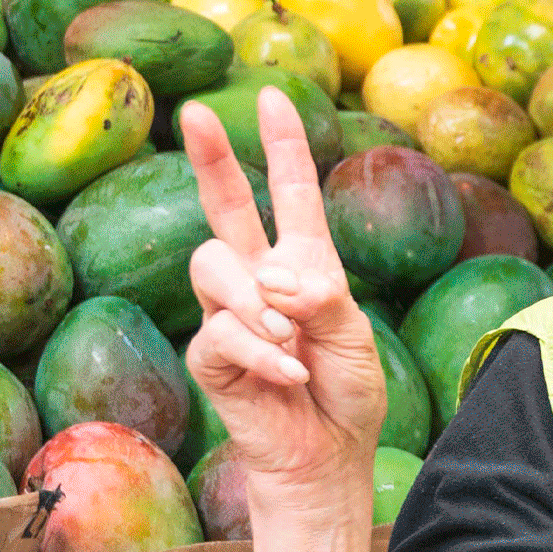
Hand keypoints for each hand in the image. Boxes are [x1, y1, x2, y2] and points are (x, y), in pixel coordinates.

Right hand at [183, 88, 386, 495]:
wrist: (325, 454)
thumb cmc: (345, 392)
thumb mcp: (356, 337)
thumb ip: (325, 298)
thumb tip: (277, 278)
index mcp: (303, 264)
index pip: (289, 194)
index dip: (282, 146)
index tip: (273, 97)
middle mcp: (259, 278)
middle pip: (224, 206)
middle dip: (211, 156)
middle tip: (196, 112)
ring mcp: (228, 313)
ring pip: (214, 266)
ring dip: (259, 301)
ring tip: (295, 340)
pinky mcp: (209, 354)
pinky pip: (221, 330)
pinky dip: (263, 350)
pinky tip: (290, 373)